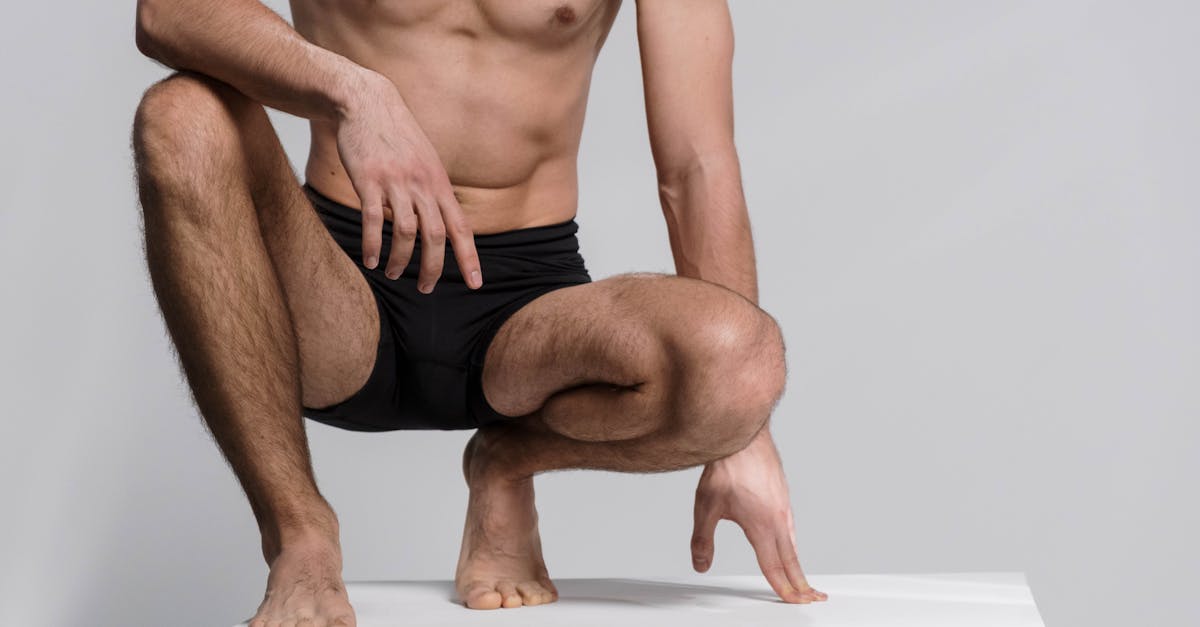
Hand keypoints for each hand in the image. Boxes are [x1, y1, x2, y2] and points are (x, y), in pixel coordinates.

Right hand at [334, 70, 481, 292]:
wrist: (367, 102)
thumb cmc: (396, 136)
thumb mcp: (426, 161)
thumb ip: (434, 191)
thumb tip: (441, 222)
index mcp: (439, 183)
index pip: (460, 227)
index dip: (469, 257)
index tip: (475, 283)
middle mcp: (422, 184)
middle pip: (435, 236)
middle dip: (433, 268)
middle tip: (426, 289)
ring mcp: (395, 182)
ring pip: (405, 232)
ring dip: (400, 260)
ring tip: (393, 273)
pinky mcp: (368, 179)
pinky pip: (372, 220)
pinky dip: (372, 245)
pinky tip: (370, 261)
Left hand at [690, 429, 826, 603]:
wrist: (741, 434)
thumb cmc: (726, 466)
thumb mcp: (705, 507)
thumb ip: (702, 540)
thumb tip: (700, 565)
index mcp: (763, 527)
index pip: (775, 567)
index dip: (784, 589)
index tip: (794, 602)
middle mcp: (779, 518)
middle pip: (792, 560)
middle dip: (801, 583)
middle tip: (813, 598)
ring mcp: (784, 505)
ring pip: (793, 542)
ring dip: (799, 563)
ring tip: (803, 578)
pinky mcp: (783, 494)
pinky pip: (792, 526)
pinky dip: (793, 542)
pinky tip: (788, 542)